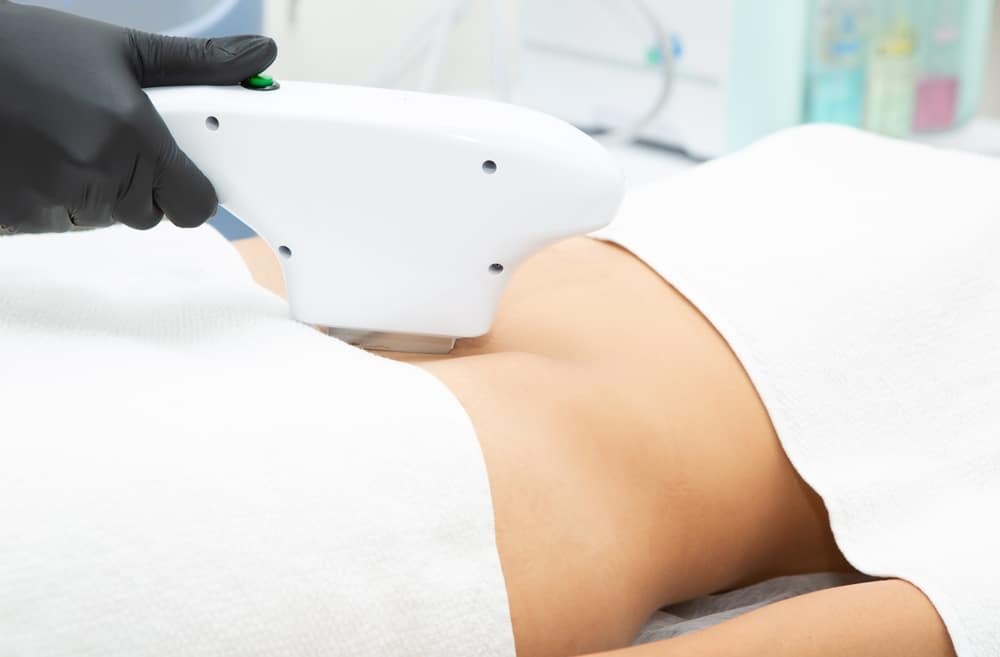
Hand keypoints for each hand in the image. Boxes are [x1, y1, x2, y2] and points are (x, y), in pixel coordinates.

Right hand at [0, 1, 276, 233]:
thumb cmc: (23, 48)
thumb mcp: (118, 47)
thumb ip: (198, 64)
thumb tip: (260, 58)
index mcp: (131, 134)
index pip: (196, 205)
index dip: (191, 187)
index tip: (177, 166)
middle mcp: (94, 174)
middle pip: (150, 213)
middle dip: (139, 183)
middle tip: (104, 134)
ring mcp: (50, 201)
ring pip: (104, 219)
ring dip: (94, 192)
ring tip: (61, 138)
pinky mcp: (13, 218)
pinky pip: (57, 225)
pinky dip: (52, 200)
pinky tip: (34, 157)